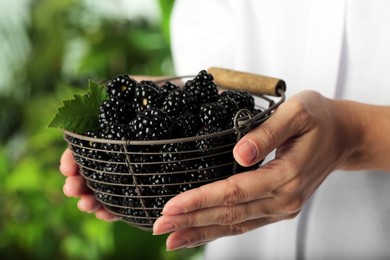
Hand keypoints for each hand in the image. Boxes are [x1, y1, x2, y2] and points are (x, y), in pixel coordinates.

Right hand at [58, 75, 170, 220]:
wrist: (196, 107)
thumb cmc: (167, 95)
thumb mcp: (138, 86)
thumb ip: (116, 92)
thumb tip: (87, 101)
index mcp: (112, 134)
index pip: (85, 149)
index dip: (72, 158)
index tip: (67, 168)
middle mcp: (120, 152)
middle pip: (93, 171)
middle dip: (78, 182)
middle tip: (72, 190)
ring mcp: (134, 169)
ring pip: (108, 188)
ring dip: (91, 198)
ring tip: (86, 205)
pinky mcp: (150, 183)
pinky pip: (130, 200)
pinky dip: (115, 209)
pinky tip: (104, 214)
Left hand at [152, 90, 361, 250]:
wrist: (342, 135)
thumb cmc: (319, 119)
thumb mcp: (297, 113)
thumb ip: (267, 132)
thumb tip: (239, 154)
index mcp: (286, 175)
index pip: (233, 192)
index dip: (199, 200)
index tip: (170, 206)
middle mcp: (284, 199)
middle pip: (229, 214)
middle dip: (191, 221)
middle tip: (159, 227)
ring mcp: (282, 207)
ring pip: (235, 225)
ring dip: (201, 232)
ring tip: (172, 238)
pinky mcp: (278, 207)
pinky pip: (244, 223)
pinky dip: (219, 231)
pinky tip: (200, 233)